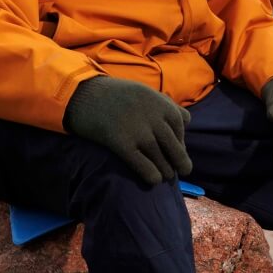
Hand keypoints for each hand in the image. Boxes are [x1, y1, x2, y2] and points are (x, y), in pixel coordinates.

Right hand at [62, 76, 192, 183]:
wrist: (84, 94)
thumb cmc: (116, 95)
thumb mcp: (146, 92)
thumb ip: (167, 105)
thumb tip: (187, 121)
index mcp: (163, 105)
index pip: (181, 130)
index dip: (180, 143)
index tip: (176, 151)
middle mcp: (155, 119)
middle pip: (175, 149)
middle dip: (180, 162)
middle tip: (182, 170)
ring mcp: (140, 133)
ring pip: (162, 161)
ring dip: (166, 172)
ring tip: (165, 176)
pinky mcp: (123, 145)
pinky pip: (144, 167)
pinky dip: (152, 176)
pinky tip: (153, 180)